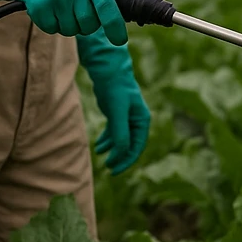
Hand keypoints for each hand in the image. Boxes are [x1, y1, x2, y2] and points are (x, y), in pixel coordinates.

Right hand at [0, 0, 144, 44]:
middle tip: (82, 8)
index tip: (119, 40)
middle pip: (89, 24)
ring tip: (66, 5)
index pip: (107, 8)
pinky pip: (53, 29)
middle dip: (89, 23)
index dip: (115, 28)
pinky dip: (54, 24)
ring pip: (72, 29)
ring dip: (71, 24)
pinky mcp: (38, 6)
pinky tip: (52, 7)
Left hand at [78, 29, 150, 174]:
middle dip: (119, 157)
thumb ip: (120, 132)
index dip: (126, 160)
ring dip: (112, 150)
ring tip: (100, 155)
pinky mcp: (117, 115)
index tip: (114, 169)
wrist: (108, 71)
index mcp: (142, 121)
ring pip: (121, 140)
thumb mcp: (117, 112)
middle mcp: (137, 121)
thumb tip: (121, 152)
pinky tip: (99, 146)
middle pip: (130, 146)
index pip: (137, 147)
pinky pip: (114, 133)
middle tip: (108, 167)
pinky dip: (107, 141)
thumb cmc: (115, 89)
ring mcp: (127, 119)